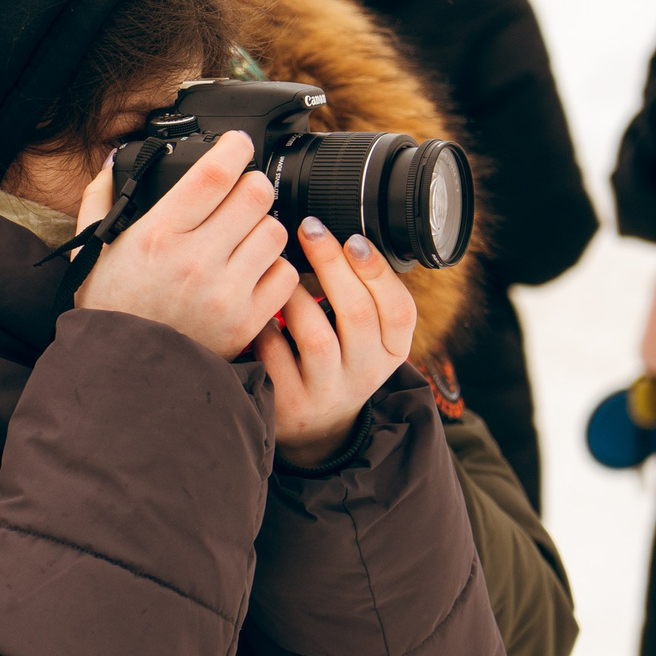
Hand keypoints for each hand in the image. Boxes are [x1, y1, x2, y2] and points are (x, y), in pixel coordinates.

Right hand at [73, 132, 296, 359]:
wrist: (125, 375)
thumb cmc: (111, 311)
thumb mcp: (94, 252)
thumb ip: (101, 200)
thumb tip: (117, 160)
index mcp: (158, 236)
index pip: (214, 173)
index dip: (234, 147)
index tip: (237, 143)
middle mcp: (195, 261)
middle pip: (256, 195)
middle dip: (252, 185)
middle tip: (242, 193)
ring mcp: (226, 293)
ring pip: (275, 231)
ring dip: (263, 226)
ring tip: (244, 236)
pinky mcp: (247, 321)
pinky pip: (286, 274)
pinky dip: (274, 267)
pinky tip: (252, 270)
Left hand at [257, 217, 417, 466]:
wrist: (314, 426)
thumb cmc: (336, 360)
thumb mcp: (363, 336)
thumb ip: (360, 296)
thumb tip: (337, 235)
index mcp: (391, 351)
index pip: (399, 310)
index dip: (377, 271)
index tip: (353, 238)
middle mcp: (365, 375)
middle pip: (357, 314)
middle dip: (332, 263)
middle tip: (310, 229)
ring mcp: (327, 392)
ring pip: (316, 337)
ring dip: (296, 295)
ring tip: (281, 271)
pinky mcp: (289, 403)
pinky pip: (275, 354)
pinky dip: (265, 325)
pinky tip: (256, 308)